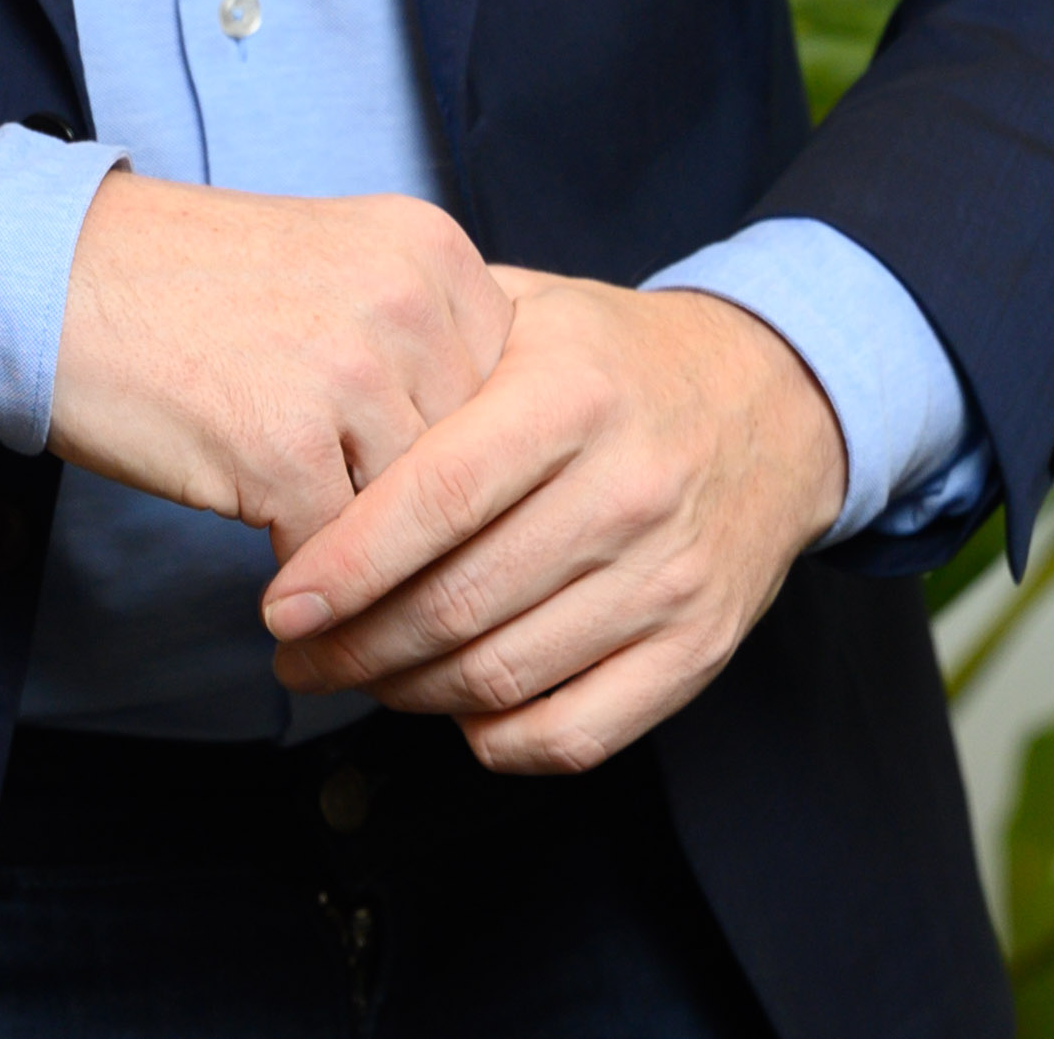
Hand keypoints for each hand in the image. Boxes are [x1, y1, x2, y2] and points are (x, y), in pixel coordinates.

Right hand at [43, 174, 511, 552]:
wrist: (52, 274)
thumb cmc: (189, 284)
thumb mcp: (341, 263)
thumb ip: (424, 335)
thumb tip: (492, 457)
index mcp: (430, 249)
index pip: (508, 394)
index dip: (470, 458)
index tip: (433, 493)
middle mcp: (404, 299)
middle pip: (469, 461)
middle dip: (423, 517)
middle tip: (389, 556)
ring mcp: (346, 372)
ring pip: (411, 517)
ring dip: (373, 557)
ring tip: (339, 573)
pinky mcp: (281, 446)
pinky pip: (338, 555)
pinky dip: (313, 581)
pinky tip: (279, 568)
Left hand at [257, 271, 846, 773]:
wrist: (772, 401)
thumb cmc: (613, 361)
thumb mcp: (527, 312)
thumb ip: (427, 352)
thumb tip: (305, 415)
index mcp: (572, 394)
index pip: (435, 499)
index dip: (344, 565)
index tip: (281, 605)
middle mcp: (628, 488)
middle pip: (457, 604)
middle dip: (353, 647)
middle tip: (297, 654)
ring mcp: (668, 578)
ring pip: (501, 677)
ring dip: (405, 694)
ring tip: (355, 676)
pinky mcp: (698, 648)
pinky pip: (575, 736)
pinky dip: (494, 740)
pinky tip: (451, 707)